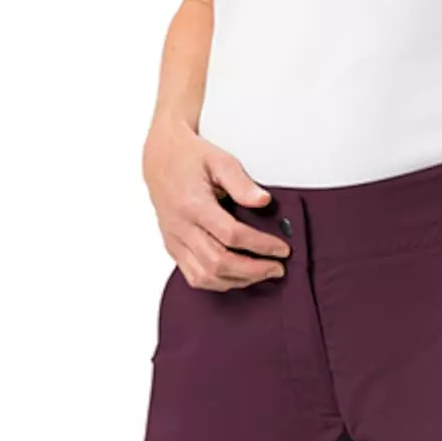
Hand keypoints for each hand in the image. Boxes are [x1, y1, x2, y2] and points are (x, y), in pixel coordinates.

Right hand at [143, 119, 292, 288]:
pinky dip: (219, 282)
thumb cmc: (189, 157)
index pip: (231, 235)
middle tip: (277, 267)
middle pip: (218, 262)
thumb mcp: (219, 159)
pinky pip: (194, 277)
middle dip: (253, 270)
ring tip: (262, 273)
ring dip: (238, 280)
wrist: (160, 159)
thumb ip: (242, 183)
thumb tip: (263, 201)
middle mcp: (181, 227)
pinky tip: (238, 276)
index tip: (281, 248)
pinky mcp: (173, 248)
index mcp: (193, 205)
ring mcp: (175, 240)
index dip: (260, 245)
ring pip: (206, 276)